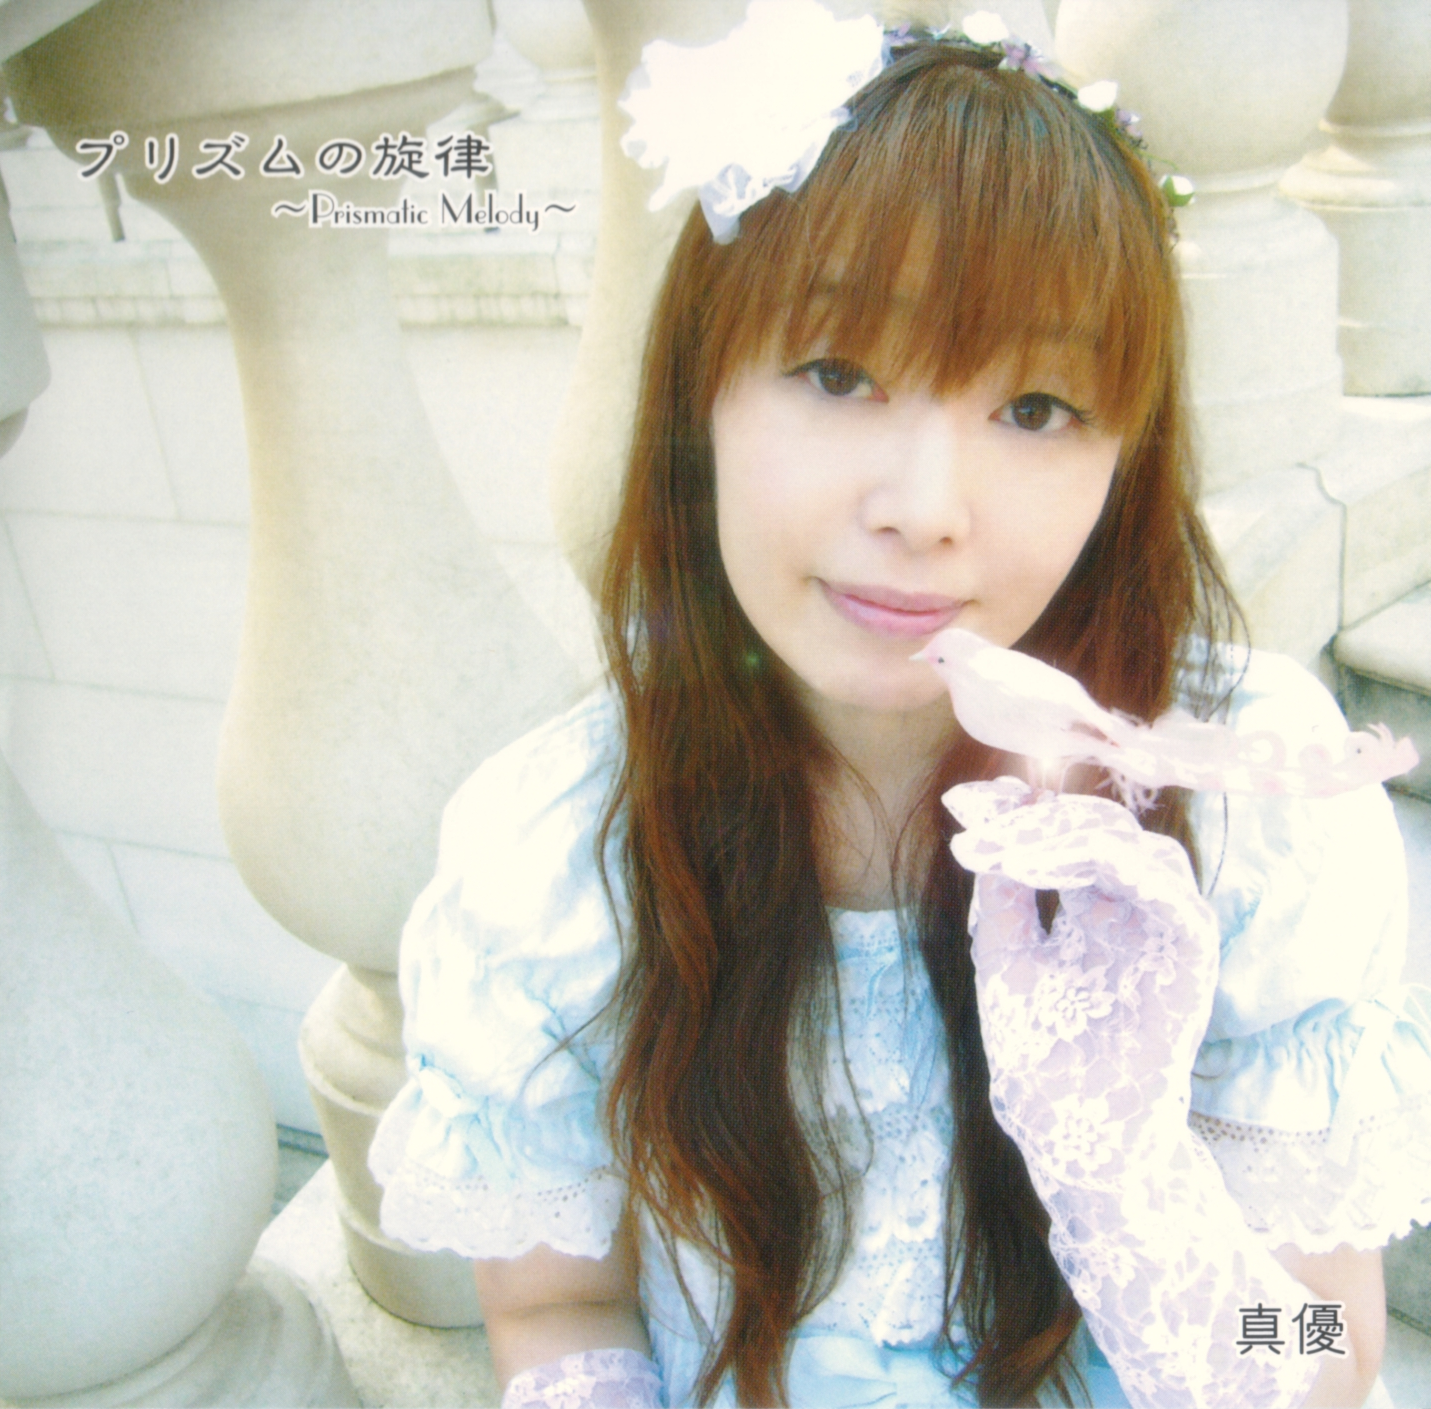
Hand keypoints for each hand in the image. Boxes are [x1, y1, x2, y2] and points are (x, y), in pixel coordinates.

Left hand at [943, 778, 1320, 1408]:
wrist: (1070, 1130)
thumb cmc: (1039, 1049)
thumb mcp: (1005, 951)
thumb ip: (1004, 886)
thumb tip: (986, 810)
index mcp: (1092, 906)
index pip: (1065, 832)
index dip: (1018, 808)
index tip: (960, 799)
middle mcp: (1133, 910)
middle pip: (1100, 827)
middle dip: (1033, 817)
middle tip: (975, 823)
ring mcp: (1165, 931)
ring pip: (1136, 847)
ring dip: (1064, 837)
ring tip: (1003, 852)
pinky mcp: (1190, 959)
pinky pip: (1170, 894)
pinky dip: (1112, 867)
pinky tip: (1045, 866)